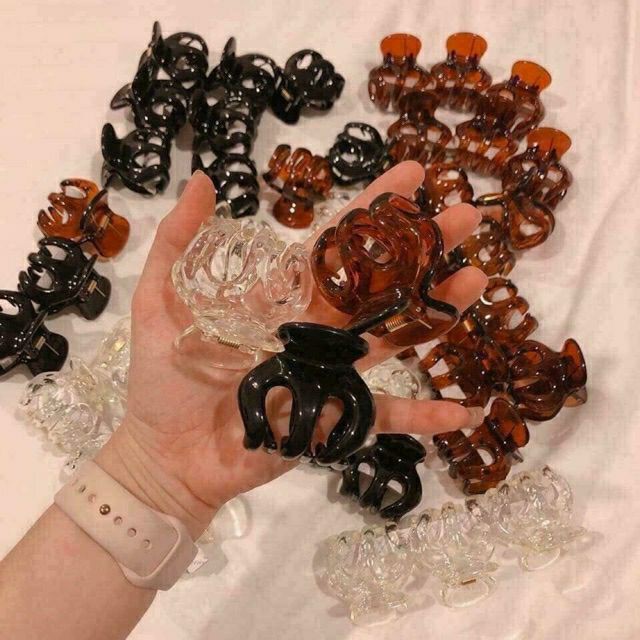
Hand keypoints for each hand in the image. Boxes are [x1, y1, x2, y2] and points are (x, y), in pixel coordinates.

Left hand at [96, 162, 487, 538]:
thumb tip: (206, 180)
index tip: (413, 175)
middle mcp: (316, 329)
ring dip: (436, 312)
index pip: (336, 244)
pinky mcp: (334, 417)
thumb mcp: (161, 302)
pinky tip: (464, 411)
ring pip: (393, 336)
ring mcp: (330, 372)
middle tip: (465, 215)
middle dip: (422, 247)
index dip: (373, 210)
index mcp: (282, 297)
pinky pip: (384, 417)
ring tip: (477, 279)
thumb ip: (178, 244)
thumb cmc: (164, 381)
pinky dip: (423, 416)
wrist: (168, 454)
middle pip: (379, 282)